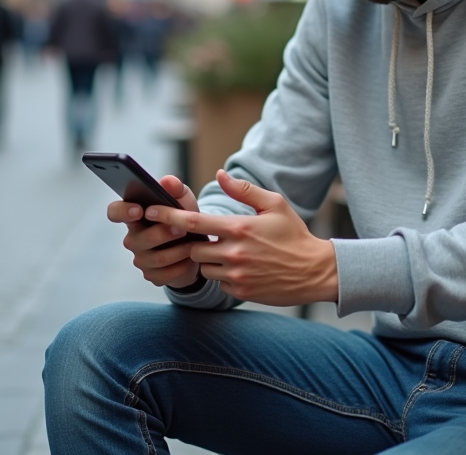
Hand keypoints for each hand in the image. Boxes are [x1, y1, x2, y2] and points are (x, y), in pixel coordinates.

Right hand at [107, 176, 201, 289]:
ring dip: (179, 251)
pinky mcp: (152, 276)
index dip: (122, 211)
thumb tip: (168, 181)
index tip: (139, 210)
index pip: (115, 211)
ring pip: (156, 258)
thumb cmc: (185, 218)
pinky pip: (165, 274)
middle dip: (163, 233)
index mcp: (135, 215)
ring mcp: (141, 259)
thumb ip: (176, 189)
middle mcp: (133, 238)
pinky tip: (192, 259)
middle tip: (182, 230)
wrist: (198, 247)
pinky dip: (182, 266)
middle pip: (139, 239)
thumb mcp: (184, 201)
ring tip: (194, 244)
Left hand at [145, 171, 337, 305]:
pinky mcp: (241, 291)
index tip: (150, 211)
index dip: (167, 216)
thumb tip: (219, 175)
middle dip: (197, 244)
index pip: (193, 223)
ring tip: (232, 254)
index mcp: (239, 228)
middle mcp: (234, 253)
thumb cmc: (294, 234)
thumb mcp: (274, 205)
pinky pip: (219, 283)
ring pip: (204, 268)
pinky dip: (224, 276)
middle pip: (193, 249)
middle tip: (214, 239)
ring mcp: (236, 275)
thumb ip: (243, 190)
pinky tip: (244, 269)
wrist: (315, 271)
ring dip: (210, 261)